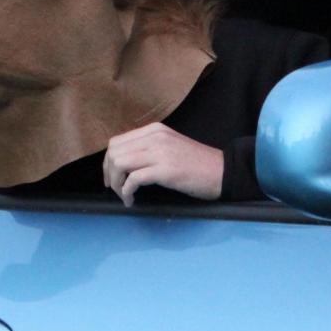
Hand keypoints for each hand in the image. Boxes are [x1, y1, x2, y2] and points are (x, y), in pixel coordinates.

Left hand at [102, 123, 222, 205]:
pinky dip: (127, 192)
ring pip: (120, 163)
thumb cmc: (196, 164)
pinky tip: (132, 200)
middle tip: (114, 189)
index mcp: (153, 130)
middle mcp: (154, 137)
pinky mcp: (166, 170)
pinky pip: (133, 179)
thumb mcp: (169, 146)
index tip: (111, 178)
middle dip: (109, 174)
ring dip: (116, 184)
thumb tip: (123, 163)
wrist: (222, 172)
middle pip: (114, 152)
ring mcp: (160, 152)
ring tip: (124, 195)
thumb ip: (148, 148)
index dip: (108, 162)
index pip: (116, 142)